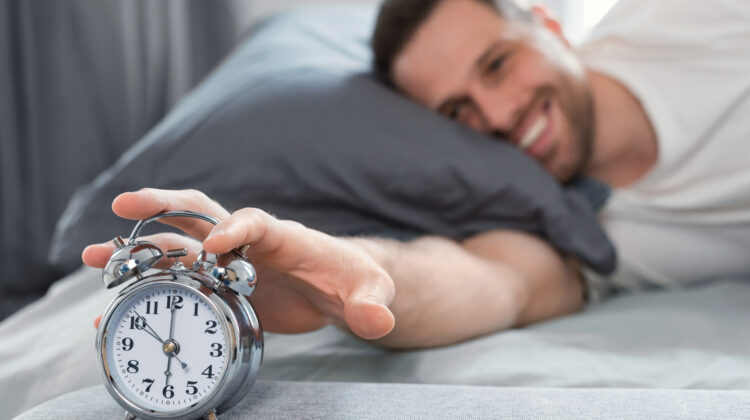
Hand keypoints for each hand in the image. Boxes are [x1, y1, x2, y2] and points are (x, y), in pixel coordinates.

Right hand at [84, 189, 395, 339]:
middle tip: (124, 204)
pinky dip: (149, 284)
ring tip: (95, 256)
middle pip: (202, 214)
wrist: (340, 289)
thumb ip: (372, 306)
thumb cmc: (355, 282)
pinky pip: (179, 279)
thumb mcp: (370, 294)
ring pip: (178, 246)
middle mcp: (250, 242)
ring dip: (139, 248)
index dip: (234, 229)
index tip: (213, 246)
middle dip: (165, 206)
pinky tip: (118, 297)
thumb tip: (378, 323)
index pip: (255, 222)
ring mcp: (231, 262)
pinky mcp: (221, 284)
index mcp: (285, 236)